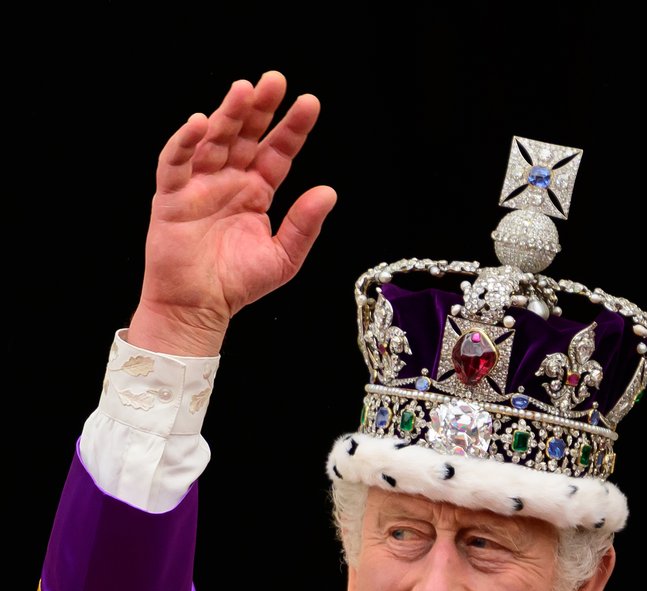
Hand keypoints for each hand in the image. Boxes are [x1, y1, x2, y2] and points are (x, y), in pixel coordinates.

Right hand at [127, 71, 336, 355]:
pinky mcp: (172, 195)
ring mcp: (200, 184)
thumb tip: (328, 192)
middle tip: (275, 81)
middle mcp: (229, 181)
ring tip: (243, 90)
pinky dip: (185, 141)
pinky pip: (176, 161)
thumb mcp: (282, 257)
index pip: (277, 151)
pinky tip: (200, 123)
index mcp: (257, 191)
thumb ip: (304, 225)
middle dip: (259, 108)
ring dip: (226, 113)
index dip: (292, 128)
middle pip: (245, 134)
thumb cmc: (237, 285)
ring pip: (213, 140)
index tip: (310, 103)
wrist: (198, 309)